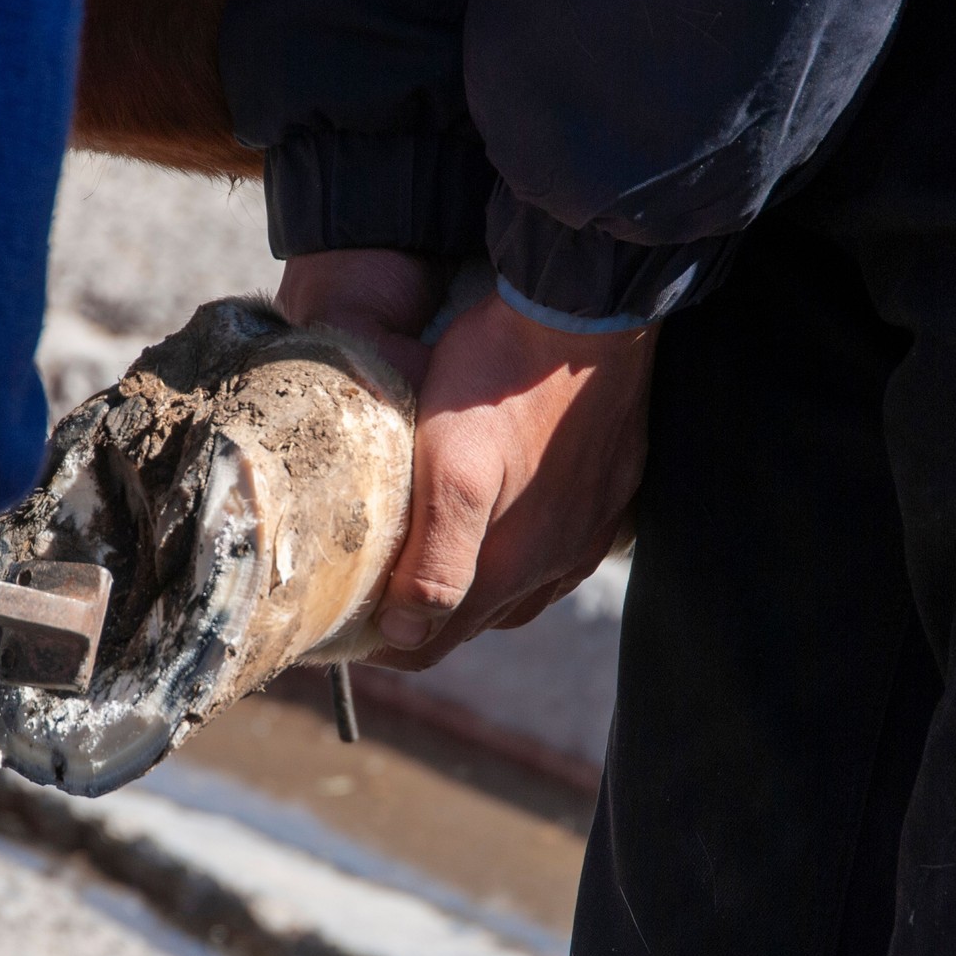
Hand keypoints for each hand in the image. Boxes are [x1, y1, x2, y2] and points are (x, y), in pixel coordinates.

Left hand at [278, 251, 656, 670]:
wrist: (587, 310)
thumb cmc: (500, 381)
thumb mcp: (450, 471)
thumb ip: (434, 561)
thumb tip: (406, 634)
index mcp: (510, 566)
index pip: (434, 643)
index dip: (385, 645)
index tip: (344, 629)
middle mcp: (557, 562)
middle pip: (477, 620)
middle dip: (425, 618)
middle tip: (375, 595)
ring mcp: (590, 530)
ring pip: (521, 590)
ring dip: (475, 589)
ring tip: (431, 564)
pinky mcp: (611, 494)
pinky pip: (561, 551)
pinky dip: (522, 556)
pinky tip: (505, 528)